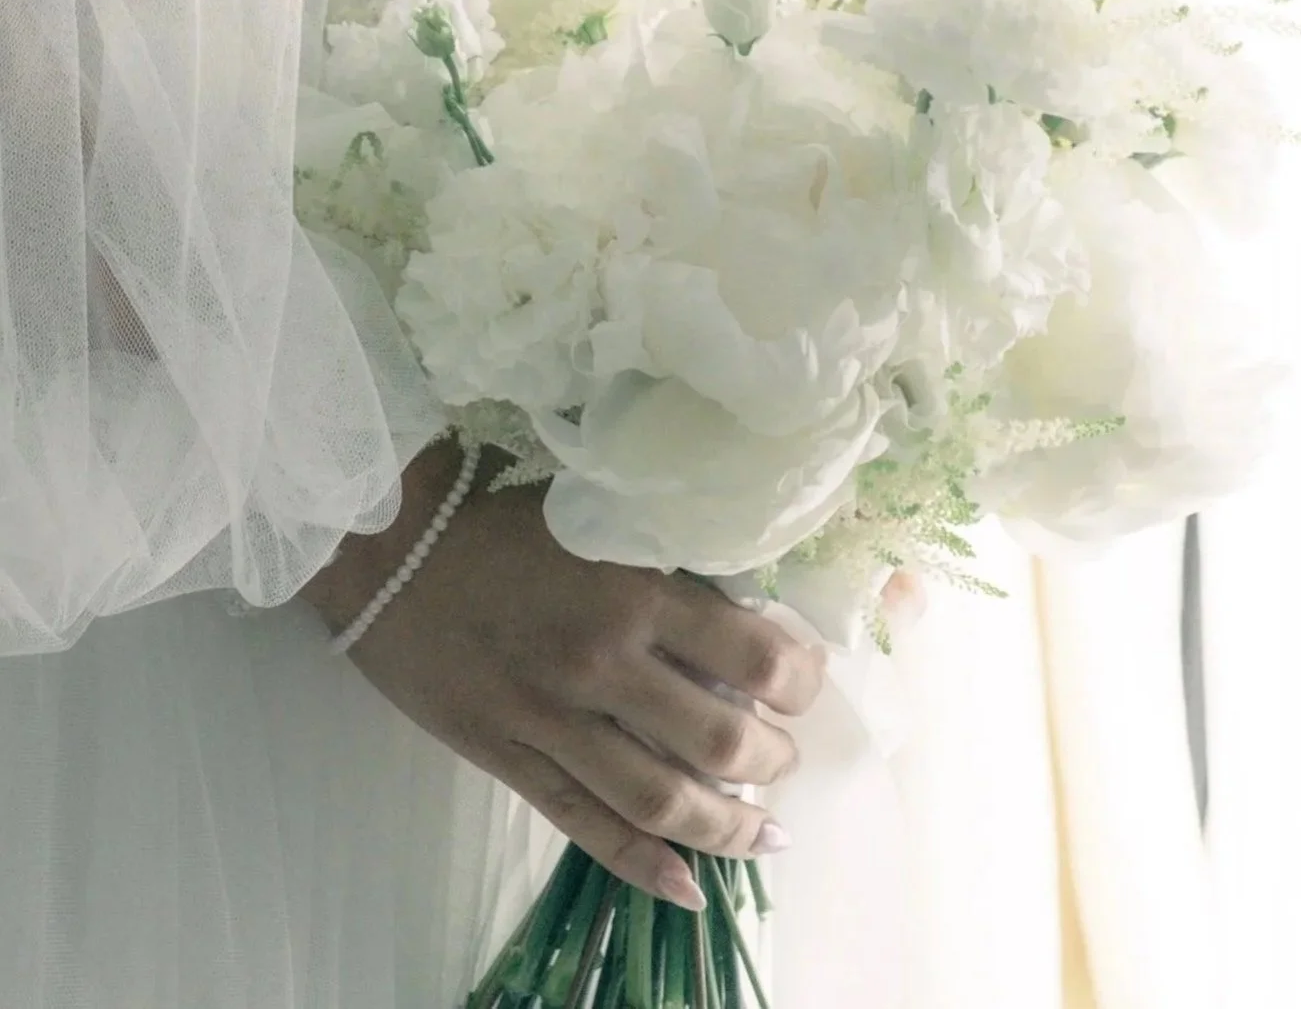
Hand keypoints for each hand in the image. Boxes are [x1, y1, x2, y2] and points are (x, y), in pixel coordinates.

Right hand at [301, 441, 826, 909]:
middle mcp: (603, 664)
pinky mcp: (509, 759)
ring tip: (768, 832)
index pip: (753, 654)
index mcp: (633, 591)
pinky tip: (688, 889)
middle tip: (786, 753)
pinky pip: (585, 826)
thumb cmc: (497, 519)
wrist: (388, 550)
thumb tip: (740, 609)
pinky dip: (641, 866)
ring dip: (727, 825)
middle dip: (773, 757)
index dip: (799, 677)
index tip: (805, 679)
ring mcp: (552, 722)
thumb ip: (666, 564)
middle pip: (720, 740)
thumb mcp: (599, 519)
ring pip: (661, 800)